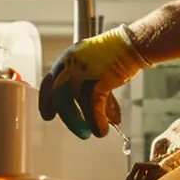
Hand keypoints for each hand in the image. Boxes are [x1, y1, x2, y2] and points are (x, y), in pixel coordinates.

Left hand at [40, 25, 151, 139]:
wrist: (133, 45)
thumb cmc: (116, 56)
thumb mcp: (93, 68)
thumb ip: (84, 86)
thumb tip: (88, 111)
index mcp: (68, 58)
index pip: (49, 81)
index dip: (47, 101)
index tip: (47, 115)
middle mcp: (72, 63)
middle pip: (60, 95)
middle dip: (68, 117)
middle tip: (77, 130)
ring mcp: (84, 71)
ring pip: (77, 102)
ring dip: (83, 121)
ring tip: (92, 133)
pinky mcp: (99, 79)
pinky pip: (93, 106)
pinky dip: (97, 120)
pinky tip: (102, 129)